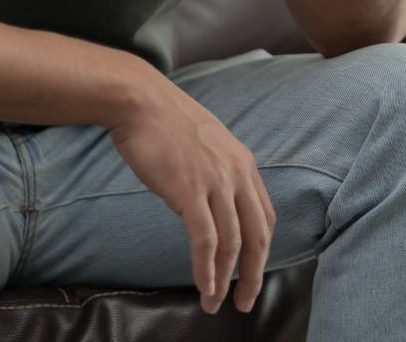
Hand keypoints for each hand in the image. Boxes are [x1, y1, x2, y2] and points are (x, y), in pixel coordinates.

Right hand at [108, 77, 275, 314]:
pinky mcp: (189, 191)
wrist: (140, 102)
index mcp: (244, 163)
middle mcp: (237, 174)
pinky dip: (206, 269)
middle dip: (254, 274)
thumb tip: (211, 202)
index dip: (262, 249)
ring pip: (232, 242)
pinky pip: (205, 240)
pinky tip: (203, 287)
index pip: (265, 215)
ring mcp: (215, 182)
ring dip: (226, 280)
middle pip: (257, 234)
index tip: (253, 271)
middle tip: (246, 301)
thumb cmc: (165, 123)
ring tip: (215, 304)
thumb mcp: (206, 145)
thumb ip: (217, 172)